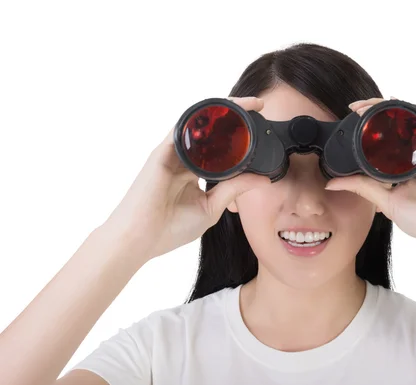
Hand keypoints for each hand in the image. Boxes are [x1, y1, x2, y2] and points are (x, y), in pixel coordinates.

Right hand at [103, 96, 270, 261]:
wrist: (140, 238)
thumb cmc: (170, 228)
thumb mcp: (212, 207)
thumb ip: (235, 189)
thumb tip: (263, 180)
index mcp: (194, 171)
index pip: (219, 148)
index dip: (238, 138)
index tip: (260, 129)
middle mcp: (184, 158)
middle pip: (210, 131)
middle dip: (233, 116)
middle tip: (258, 106)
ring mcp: (173, 153)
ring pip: (198, 123)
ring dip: (220, 111)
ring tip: (245, 103)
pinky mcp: (163, 151)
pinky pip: (183, 126)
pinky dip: (200, 117)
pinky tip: (219, 110)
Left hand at [325, 97, 415, 256]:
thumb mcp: (388, 201)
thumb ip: (363, 187)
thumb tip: (332, 182)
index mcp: (410, 164)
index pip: (390, 136)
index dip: (371, 124)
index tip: (351, 115)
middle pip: (402, 123)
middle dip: (378, 111)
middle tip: (356, 108)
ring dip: (393, 110)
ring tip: (370, 107)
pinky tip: (399, 114)